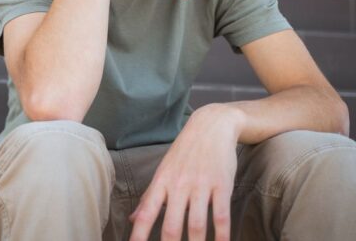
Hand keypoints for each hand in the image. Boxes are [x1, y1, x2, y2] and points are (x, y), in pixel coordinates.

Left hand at [128, 104, 244, 240]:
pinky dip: (221, 235)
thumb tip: (133, 219)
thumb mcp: (163, 170)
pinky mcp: (221, 185)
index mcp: (162, 182)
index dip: (139, 234)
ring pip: (196, 224)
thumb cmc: (184, 151)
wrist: (211, 125)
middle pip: (171, 225)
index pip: (146, 213)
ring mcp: (200, 185)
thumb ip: (150, 197)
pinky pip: (220, 215)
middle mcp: (179, 185)